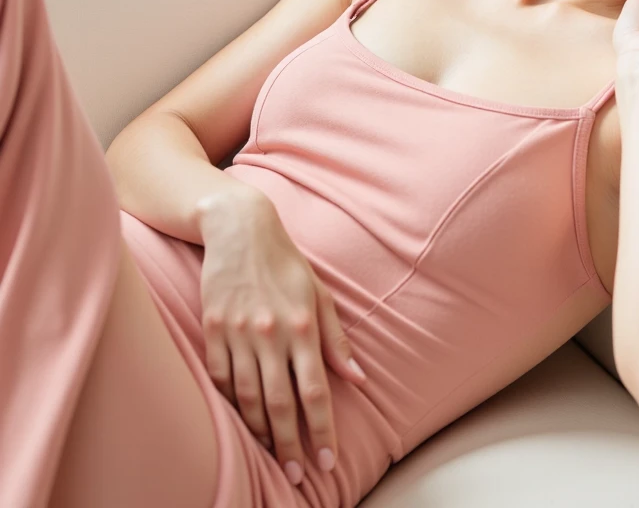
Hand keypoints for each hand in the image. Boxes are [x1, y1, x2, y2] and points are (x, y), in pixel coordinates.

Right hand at [197, 189, 367, 483]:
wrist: (239, 230)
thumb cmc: (286, 263)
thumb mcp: (319, 294)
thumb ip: (336, 339)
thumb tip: (359, 379)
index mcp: (302, 325)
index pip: (315, 389)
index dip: (322, 429)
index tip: (327, 460)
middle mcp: (270, 334)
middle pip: (280, 402)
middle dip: (290, 444)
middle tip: (298, 474)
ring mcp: (238, 334)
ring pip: (248, 397)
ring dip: (260, 433)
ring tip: (272, 457)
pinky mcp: (212, 330)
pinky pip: (221, 379)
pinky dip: (231, 406)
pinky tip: (241, 424)